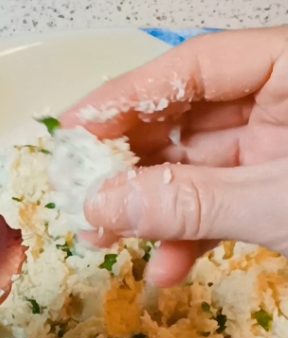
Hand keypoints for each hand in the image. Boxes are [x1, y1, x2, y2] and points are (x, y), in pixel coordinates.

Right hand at [60, 27, 287, 286]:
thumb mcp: (276, 203)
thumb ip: (189, 202)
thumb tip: (101, 205)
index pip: (194, 66)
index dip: (126, 97)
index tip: (73, 131)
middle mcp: (283, 101)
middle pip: (183, 116)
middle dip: (128, 164)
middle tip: (77, 191)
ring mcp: (282, 147)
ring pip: (194, 167)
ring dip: (148, 209)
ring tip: (106, 239)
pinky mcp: (278, 189)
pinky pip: (221, 202)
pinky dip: (190, 236)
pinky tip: (165, 269)